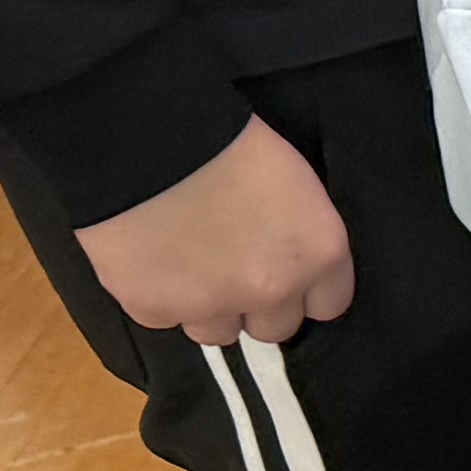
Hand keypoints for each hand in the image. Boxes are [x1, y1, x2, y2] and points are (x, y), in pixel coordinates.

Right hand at [76, 114, 355, 346]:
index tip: (285, 274)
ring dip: (206, 307)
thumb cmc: (223, 138)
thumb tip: (286, 252)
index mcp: (317, 253)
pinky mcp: (153, 309)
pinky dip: (157, 297)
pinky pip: (162, 319)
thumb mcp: (290, 177)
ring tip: (185, 265)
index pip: (329, 304)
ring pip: (217, 332)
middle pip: (274, 328)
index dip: (305, 290)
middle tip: (230, 268)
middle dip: (255, 304)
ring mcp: (212, 306)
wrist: (142, 138)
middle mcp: (272, 290)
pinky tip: (148, 259)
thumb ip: (298, 230)